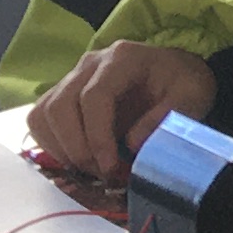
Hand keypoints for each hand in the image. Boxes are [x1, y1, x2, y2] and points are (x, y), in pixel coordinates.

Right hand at [25, 41, 216, 180]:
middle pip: (61, 105)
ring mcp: (71, 77)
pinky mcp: (62, 94)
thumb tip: (131, 145)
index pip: (94, 96)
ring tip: (90, 169)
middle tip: (100, 173)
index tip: (109, 166)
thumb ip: (165, 118)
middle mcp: (90, 64)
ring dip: (61, 149)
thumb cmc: (183, 84)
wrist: (175, 72)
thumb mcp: (192, 98)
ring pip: (43, 113)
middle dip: (76, 147)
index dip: (96, 136)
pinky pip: (40, 120)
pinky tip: (77, 161)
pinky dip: (51, 145)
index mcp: (122, 58)